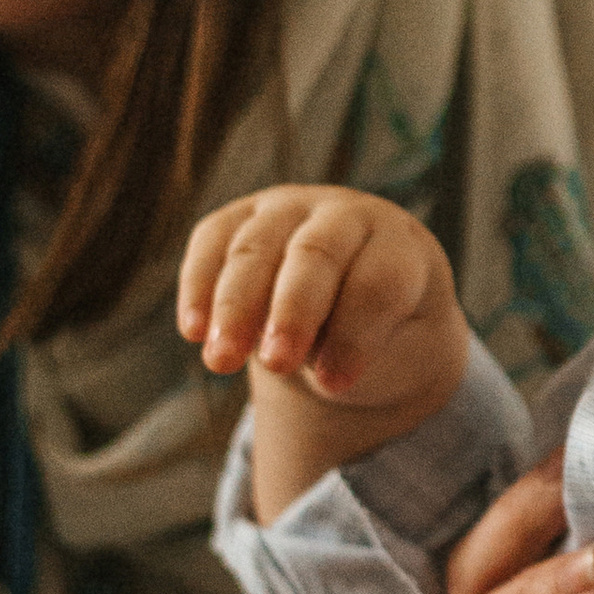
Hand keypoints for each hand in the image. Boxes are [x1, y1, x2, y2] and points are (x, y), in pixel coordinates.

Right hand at [180, 184, 472, 519]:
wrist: (355, 297)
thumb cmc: (384, 333)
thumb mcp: (393, 350)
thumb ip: (356, 352)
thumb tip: (293, 363)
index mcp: (399, 245)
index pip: (378, 282)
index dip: (355, 334)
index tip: (334, 386)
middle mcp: (345, 213)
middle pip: (316, 254)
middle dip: (293, 312)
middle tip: (277, 365)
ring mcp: (289, 208)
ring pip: (255, 248)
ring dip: (234, 306)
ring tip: (220, 362)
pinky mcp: (239, 217)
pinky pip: (212, 242)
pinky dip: (199, 286)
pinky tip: (193, 331)